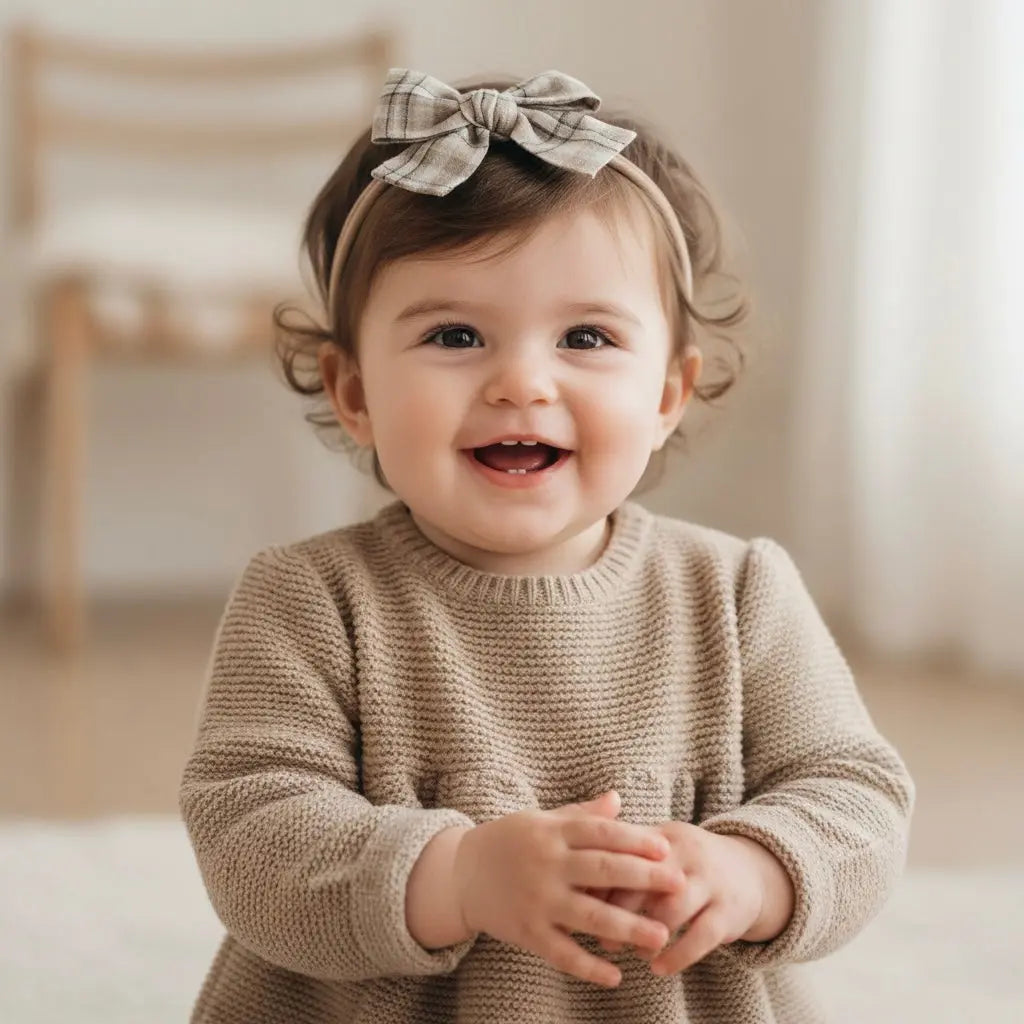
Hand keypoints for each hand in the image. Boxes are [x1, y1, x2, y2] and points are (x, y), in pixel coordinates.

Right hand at [452, 789, 686, 987]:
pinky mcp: (526, 932)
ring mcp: (537, 900)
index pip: (601, 834)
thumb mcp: (542, 820)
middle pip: (602, 871)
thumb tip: (618, 799)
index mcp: (553, 832)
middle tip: (679, 885)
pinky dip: (589, 967)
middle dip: (643, 878)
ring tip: (661, 936)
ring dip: (627, 927)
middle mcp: (547, 864)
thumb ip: (582, 815)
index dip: (635, 840)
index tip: (666, 849)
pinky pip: (562, 953)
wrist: (461, 872)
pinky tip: (616, 976)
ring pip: (588, 916)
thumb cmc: (511, 841)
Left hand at [589, 823, 788, 974]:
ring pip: (673, 907)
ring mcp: (711, 881)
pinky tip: (658, 968)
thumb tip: (580, 882)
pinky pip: (701, 936)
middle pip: (646, 878)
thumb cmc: (686, 865)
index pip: (626, 851)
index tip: (580, 900)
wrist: (750, 871)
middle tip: (598, 935)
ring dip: (647, 934)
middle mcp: (688, 853)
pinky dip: (677, 955)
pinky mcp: (729, 911)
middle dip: (619, 908)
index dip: (600, 878)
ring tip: (631, 952)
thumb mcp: (660, 850)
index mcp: (663, 836)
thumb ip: (623, 859)